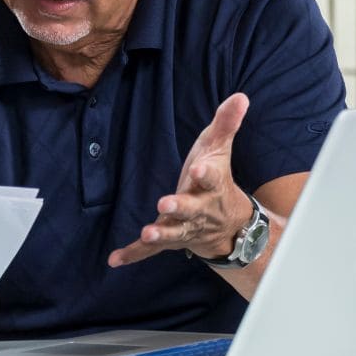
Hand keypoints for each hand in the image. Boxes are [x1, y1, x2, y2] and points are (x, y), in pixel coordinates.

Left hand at [108, 93, 251, 266]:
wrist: (229, 227)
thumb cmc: (216, 181)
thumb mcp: (219, 150)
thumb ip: (226, 124)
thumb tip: (240, 96)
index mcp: (211, 186)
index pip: (211, 178)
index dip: (206, 174)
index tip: (199, 168)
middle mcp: (199, 210)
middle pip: (190, 209)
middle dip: (179, 207)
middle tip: (165, 203)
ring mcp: (184, 228)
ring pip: (173, 233)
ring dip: (159, 233)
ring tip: (146, 233)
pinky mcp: (169, 240)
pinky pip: (151, 250)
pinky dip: (133, 254)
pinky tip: (114, 259)